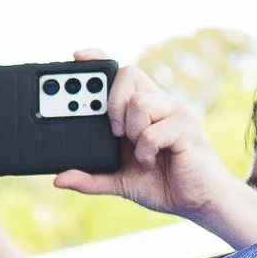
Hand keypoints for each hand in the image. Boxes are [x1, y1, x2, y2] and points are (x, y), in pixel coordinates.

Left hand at [56, 58, 232, 221]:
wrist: (198, 201)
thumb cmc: (162, 184)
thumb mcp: (118, 182)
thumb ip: (90, 178)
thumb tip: (58, 179)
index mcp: (143, 110)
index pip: (123, 74)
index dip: (101, 61)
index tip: (78, 56)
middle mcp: (159, 104)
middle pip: (129, 73)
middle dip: (112, 102)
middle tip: (114, 133)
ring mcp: (175, 112)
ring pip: (140, 102)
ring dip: (132, 133)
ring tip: (141, 154)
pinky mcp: (187, 127)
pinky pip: (153, 131)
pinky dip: (146, 151)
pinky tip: (152, 162)